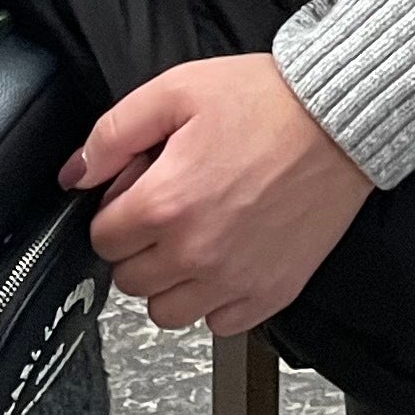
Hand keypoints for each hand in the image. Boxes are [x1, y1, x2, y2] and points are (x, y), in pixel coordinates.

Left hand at [64, 53, 373, 335]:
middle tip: (169, 208)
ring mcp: (235, 280)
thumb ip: (113, 134)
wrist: (340, 118)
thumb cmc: (267, 101)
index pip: (103, 238)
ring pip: (167, 313)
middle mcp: (197, 252)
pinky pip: (219, 323)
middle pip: (129, 281)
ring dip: (170, 281)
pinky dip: (215, 299)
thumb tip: (74, 173)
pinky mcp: (271, 293)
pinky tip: (228, 256)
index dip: (115, 209)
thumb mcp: (176, 91)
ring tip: (195, 237)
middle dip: (138, 245)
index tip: (139, 190)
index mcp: (166, 203)